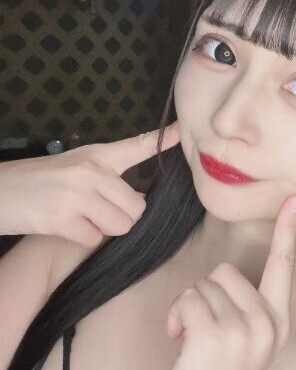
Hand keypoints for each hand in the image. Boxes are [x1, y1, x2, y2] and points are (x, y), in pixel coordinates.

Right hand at [0, 121, 179, 245]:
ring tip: (80, 218)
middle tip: (97, 213)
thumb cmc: (37, 182)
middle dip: (122, 217)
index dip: (164, 139)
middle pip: (136, 208)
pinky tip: (65, 227)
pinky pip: (94, 239)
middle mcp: (90, 172)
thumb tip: (138, 202)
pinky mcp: (62, 219)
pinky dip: (82, 239)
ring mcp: (77, 195)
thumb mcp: (74, 168)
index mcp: (96, 156)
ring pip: (120, 226)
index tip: (183, 130)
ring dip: (104, 230)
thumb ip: (107, 179)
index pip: (137, 146)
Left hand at [153, 193, 295, 369]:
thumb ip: (244, 313)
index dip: (286, 228)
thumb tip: (222, 279)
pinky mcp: (216, 335)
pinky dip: (176, 317)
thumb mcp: (241, 349)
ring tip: (191, 343)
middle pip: (226, 271)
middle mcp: (269, 323)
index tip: (295, 196)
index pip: (283, 266)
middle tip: (201, 332)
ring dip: (187, 308)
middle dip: (204, 295)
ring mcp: (245, 329)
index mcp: (278, 324)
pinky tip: (178, 343)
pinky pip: (188, 299)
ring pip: (203, 284)